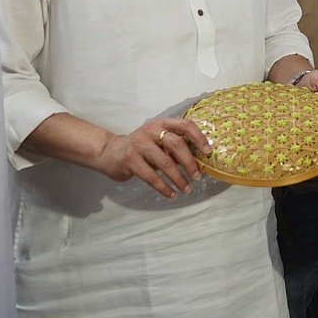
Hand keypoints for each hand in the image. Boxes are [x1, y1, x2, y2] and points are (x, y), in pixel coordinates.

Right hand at [94, 118, 210, 199]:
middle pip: (176, 144)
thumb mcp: (158, 141)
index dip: (198, 137)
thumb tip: (199, 160)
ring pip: (165, 162)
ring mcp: (139, 144)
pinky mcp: (130, 159)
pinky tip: (171, 194)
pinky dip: (163, 187)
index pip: (185, 125)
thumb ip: (174, 146)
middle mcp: (151, 130)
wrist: (110, 152)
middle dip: (189, 162)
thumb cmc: (141, 147)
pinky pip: (151, 176)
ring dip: (178, 178)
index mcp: (162, 123)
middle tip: (197, 176)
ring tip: (187, 188)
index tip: (208, 152)